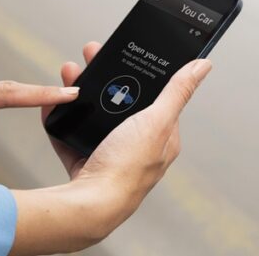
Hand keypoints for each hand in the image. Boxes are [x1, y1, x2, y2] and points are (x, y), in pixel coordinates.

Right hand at [9, 42, 211, 254]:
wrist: (88, 205)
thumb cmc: (127, 168)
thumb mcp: (156, 121)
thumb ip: (177, 92)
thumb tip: (203, 66)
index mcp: (161, 137)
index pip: (155, 95)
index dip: (138, 72)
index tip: (123, 52)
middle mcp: (136, 145)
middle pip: (120, 100)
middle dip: (103, 75)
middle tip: (89, 55)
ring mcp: (109, 153)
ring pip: (94, 113)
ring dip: (80, 89)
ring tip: (69, 72)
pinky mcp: (84, 161)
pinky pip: (71, 132)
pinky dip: (62, 116)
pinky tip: (56, 102)